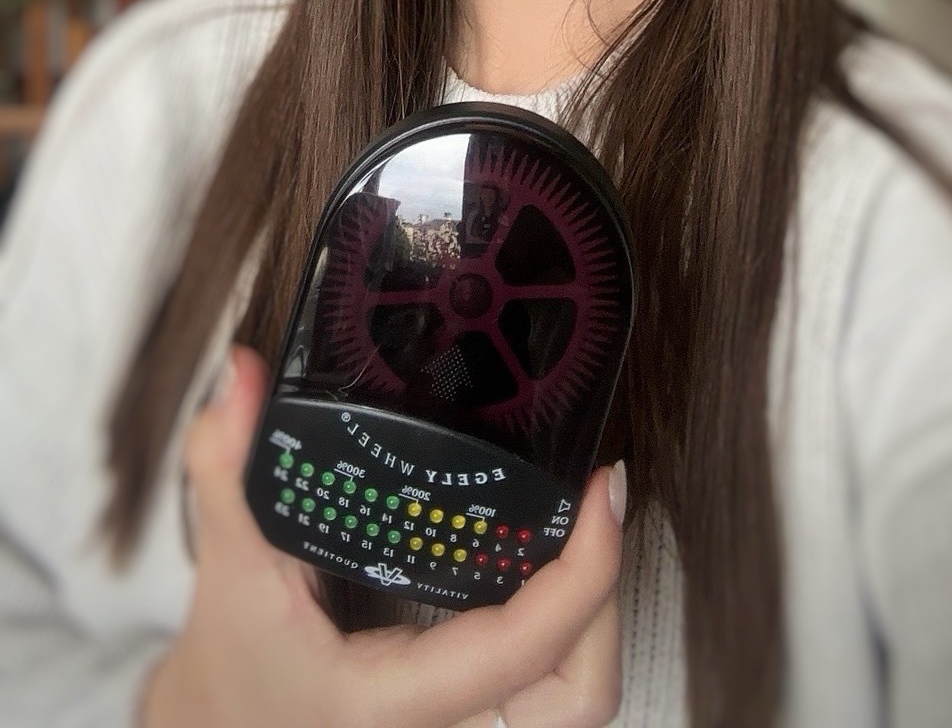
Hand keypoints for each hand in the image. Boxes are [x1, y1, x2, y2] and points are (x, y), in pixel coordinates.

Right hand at [142, 347, 624, 727]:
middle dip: (606, 600)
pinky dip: (564, 624)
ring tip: (584, 527)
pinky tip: (551, 559)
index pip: (526, 648)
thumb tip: (242, 377)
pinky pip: (543, 681)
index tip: (603, 488)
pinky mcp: (462, 708)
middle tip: (598, 508)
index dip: (588, 569)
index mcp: (398, 699)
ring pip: (572, 697)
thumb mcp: (226, 573)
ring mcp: (458, 723)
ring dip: (594, 615)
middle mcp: (443, 726)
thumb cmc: (230, 675)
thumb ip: (227, 472)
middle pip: (580, 694)